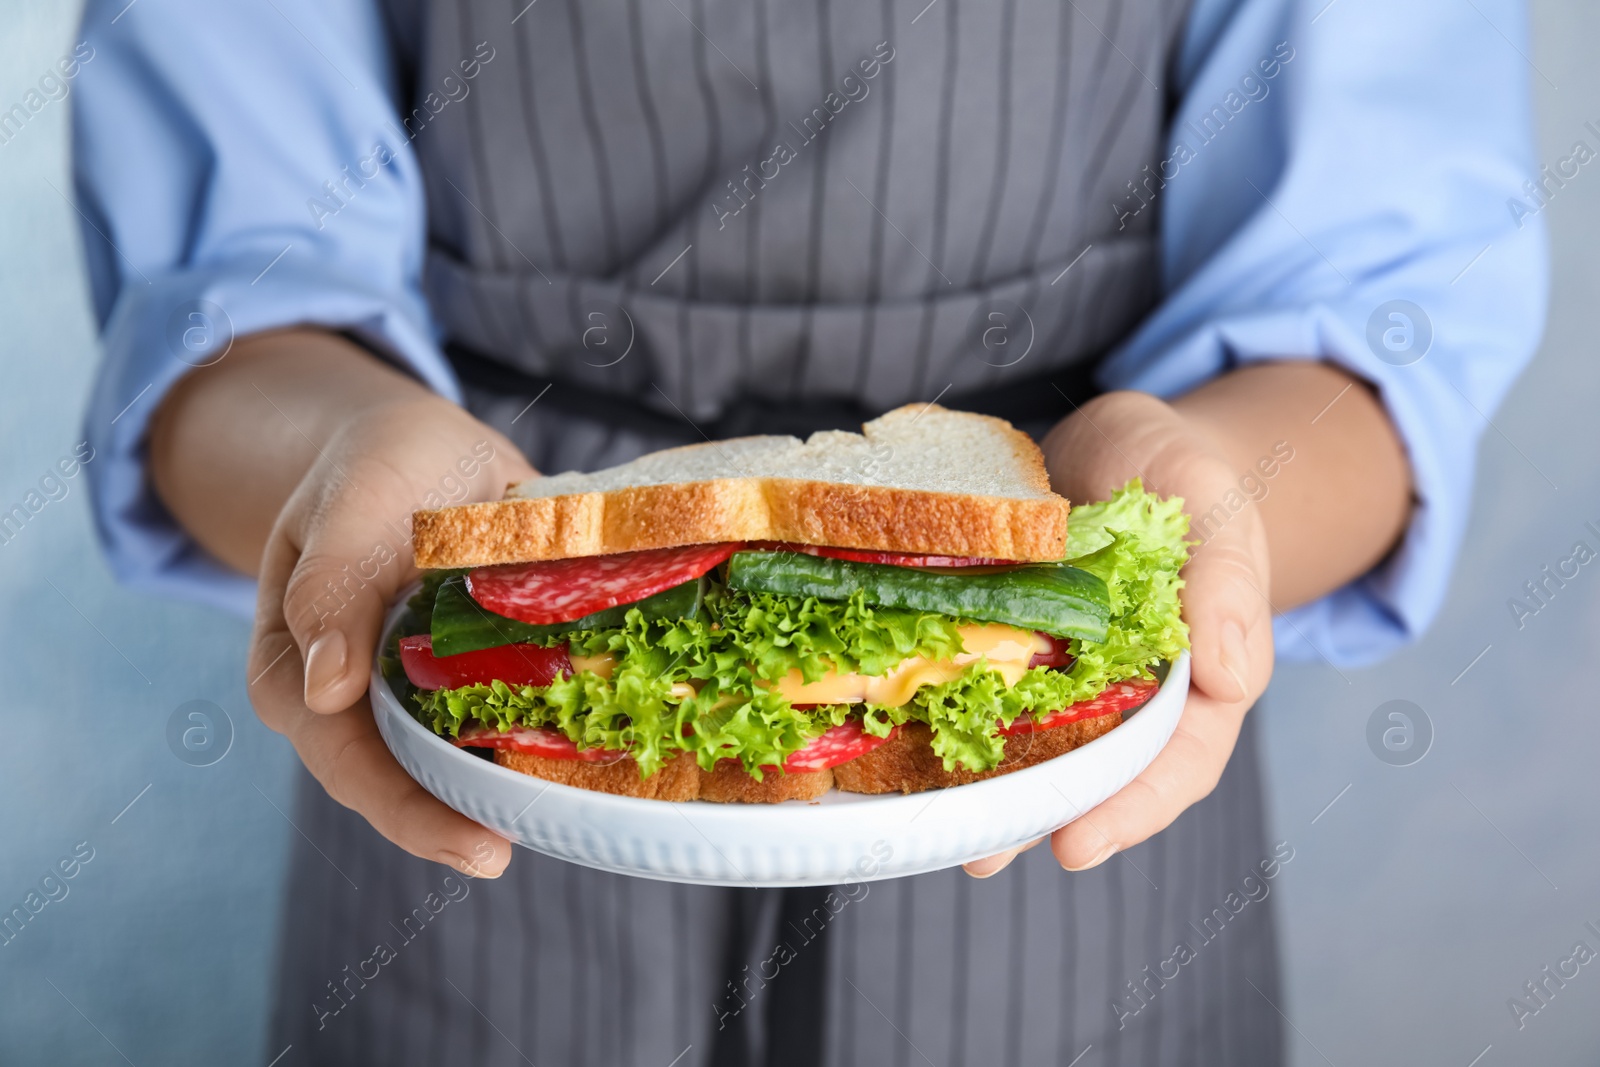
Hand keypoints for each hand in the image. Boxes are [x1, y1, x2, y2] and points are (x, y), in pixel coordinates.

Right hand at [245, 394, 535, 877]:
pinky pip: (499, 722)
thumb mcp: (348, 505)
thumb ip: (330, 587)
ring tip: (563, 818)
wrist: (417, 445)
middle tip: (515, 851)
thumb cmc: (372, 466)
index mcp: (297, 671)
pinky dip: (537, 739)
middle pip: (401, 781)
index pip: (350, 763)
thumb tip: (325, 691)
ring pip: (454, 761)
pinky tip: (587, 758)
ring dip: (504, 790)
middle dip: (458, 820)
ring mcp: (410, 694)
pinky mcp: (468, 678)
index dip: (410, 811)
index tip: (479, 844)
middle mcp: (352, 699)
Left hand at [964, 390, 1274, 876]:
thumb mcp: (1214, 504)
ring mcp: (1064, 675)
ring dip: (987, 789)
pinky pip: (983, 690)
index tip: (1077, 846)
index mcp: (1197, 676)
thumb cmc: (1180, 473)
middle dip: (1039, 818)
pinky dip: (949, 717)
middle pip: (1094, 773)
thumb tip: (1232, 677)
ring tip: (935, 828)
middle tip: (982, 853)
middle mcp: (1127, 690)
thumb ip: (1228, 582)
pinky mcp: (1009, 647)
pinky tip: (902, 738)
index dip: (1132, 810)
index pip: (1177, 761)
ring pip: (1032, 746)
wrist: (1118, 443)